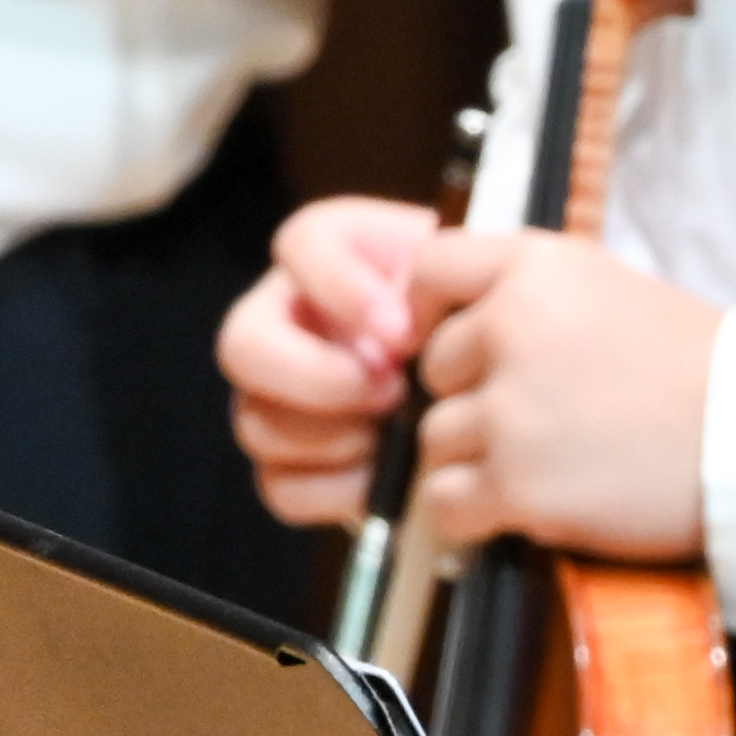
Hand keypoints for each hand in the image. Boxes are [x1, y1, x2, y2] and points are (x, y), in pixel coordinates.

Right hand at [215, 196, 445, 525]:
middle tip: (390, 393)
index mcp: (330, 256)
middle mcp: (285, 319)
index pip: (302, 244)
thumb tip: (398, 329)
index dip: (342, 289)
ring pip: (256, 422)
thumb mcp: (469, 283)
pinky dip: (335, 491)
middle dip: (316, 378)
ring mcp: (278, 394)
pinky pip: (282, 486)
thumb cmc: (478, 320)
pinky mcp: (293, 462)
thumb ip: (437, 284)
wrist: (494, 383)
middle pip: (241, 346)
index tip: (401, 332)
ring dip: (330, 439)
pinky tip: (384, 481)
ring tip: (393, 439)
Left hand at [394, 230, 721, 562]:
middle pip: (435, 370)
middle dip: (475, 398)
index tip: (455, 346)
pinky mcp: (520, 484)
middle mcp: (511, 327)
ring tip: (553, 468)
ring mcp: (511, 410)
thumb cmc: (709, 373)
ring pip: (438, 440)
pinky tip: (530, 508)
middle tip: (543, 422)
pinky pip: (447, 502)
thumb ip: (535, 299)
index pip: (429, 271)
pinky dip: (477, 514)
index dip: (431, 314)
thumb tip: (462, 331)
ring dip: (480, 461)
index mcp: (536, 268)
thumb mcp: (615, 291)